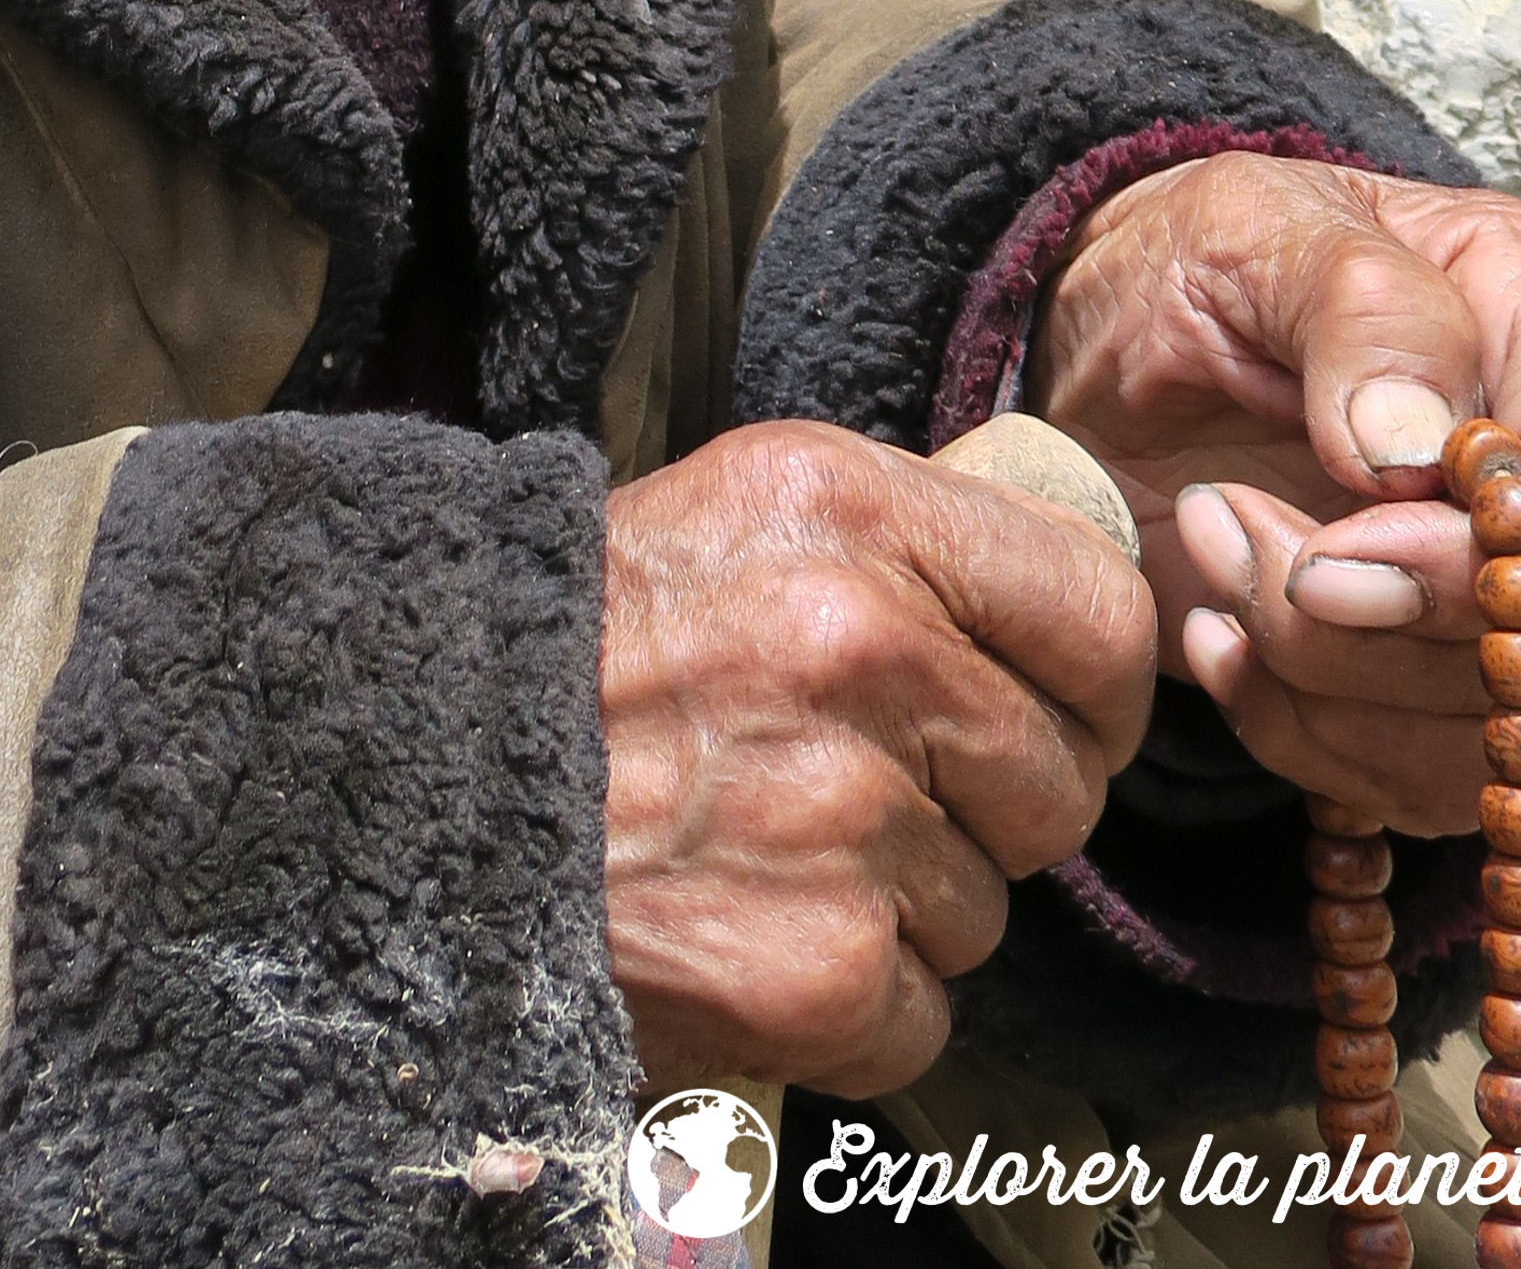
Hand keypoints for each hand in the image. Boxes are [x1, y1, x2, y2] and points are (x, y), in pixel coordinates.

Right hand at [601, 418, 1154, 1094]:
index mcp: (852, 512)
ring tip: (777, 846)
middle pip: (1063, 779)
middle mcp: (862, 648)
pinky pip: (924, 1011)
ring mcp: (845, 816)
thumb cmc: (587, 642)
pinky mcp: (818, 966)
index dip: (1090, 681)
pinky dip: (854, 998)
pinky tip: (757, 927)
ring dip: (908, 901)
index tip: (1049, 705)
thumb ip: (910, 540)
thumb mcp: (748, 508)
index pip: (1099, 615)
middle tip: (873, 784)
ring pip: (992, 905)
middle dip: (991, 801)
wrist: (421, 766)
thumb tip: (1074, 582)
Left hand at [1024, 157, 1520, 834]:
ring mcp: (1499, 586)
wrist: (1104, 353)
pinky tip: (1219, 635)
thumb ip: (1356, 311)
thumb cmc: (1187, 266)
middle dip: (1360, 626)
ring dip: (1321, 682)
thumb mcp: (1247, 229)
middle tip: (1221, 524)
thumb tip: (1416, 451)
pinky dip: (1299, 734)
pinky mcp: (1433, 681)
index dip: (1478, 560)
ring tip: (1211, 556)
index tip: (1328, 557)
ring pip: (1492, 743)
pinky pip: (1419, 785)